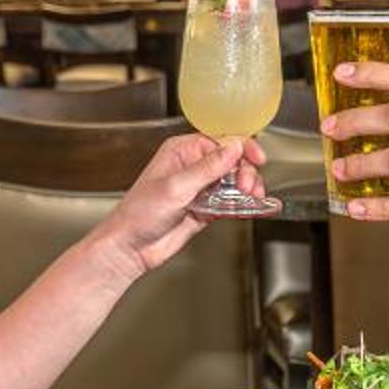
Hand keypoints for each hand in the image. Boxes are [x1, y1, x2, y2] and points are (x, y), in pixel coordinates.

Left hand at [93, 132, 262, 275]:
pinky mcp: (206, 209)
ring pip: (235, 182)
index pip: (221, 141)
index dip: (242, 147)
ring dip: (248, 189)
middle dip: (245, 173)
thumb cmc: (138, 214)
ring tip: (251, 199)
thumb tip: (232, 147)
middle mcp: (193, 167)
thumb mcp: (176, 187)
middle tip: (248, 188)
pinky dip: (243, 205)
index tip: (257, 158)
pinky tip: (252, 208)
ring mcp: (201, 188)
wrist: (130, 248)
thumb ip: (208, 168)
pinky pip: (231, 202)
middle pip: (233, 161)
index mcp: (182, 151)